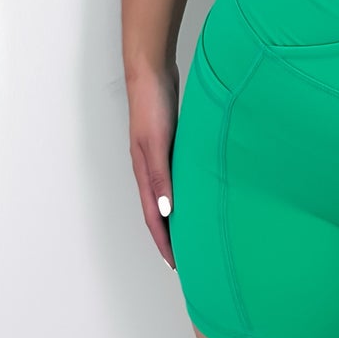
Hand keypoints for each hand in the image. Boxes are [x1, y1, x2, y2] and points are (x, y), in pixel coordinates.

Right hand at [127, 63, 179, 268]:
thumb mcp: (156, 143)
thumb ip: (159, 176)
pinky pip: (173, 178)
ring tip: (192, 233)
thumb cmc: (151, 105)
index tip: (175, 264)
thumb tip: (163, 212)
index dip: (163, 242)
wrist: (150, 72)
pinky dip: (181, 193)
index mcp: (143, 172)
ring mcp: (157, 156)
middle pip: (156, 212)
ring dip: (175, 216)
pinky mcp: (167, 144)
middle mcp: (148, 169)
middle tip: (185, 257)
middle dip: (168, 237)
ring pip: (165, 196)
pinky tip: (195, 193)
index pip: (152, 218)